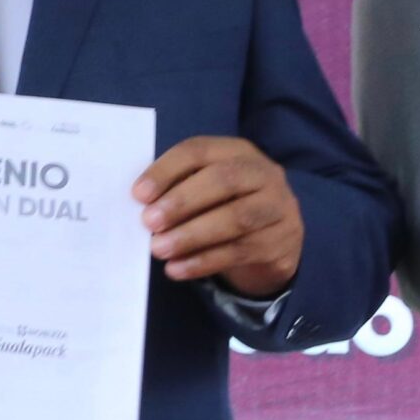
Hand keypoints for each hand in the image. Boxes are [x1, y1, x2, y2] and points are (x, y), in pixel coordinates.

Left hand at [133, 135, 302, 296]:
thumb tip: (141, 204)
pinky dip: (203, 262)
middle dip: (181, 202)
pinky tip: (176, 269)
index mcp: (236, 152)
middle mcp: (264, 174)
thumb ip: (176, 189)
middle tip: (149, 222)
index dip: (166, 170)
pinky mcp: (281, 242)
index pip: (199, 151)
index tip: (138, 194)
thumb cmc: (222, 207)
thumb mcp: (203, 189)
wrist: (272, 241)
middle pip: (223, 181)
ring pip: (236, 219)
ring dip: (191, 235)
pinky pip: (240, 251)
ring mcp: (279, 207)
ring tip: (158, 249)